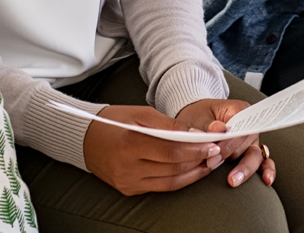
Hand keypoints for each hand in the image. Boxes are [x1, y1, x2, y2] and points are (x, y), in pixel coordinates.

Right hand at [83, 105, 224, 195]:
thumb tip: (194, 134)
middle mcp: (128, 168)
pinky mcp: (129, 190)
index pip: (171, 152)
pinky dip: (179, 179)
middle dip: (199, 161)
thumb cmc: (114, 120)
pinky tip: (192, 171)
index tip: (213, 143)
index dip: (195, 149)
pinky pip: (160, 187)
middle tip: (217, 152)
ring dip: (193, 173)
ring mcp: (128, 183)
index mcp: (130, 145)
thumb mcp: (141, 114)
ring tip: (210, 162)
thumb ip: (169, 125)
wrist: (86, 140)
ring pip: (169, 182)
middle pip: (173, 169)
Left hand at [176, 99, 275, 187]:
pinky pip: (263, 163)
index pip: (240, 125)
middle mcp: (249, 126)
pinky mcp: (250, 154)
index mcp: (239, 111)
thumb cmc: (198, 117)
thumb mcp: (198, 117)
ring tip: (233, 180)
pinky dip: (266, 171)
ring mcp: (251, 141)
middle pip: (247, 141)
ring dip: (245, 168)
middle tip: (211, 163)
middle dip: (230, 155)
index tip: (213, 152)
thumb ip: (207, 124)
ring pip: (255, 155)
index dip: (228, 141)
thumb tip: (218, 129)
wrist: (196, 123)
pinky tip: (266, 180)